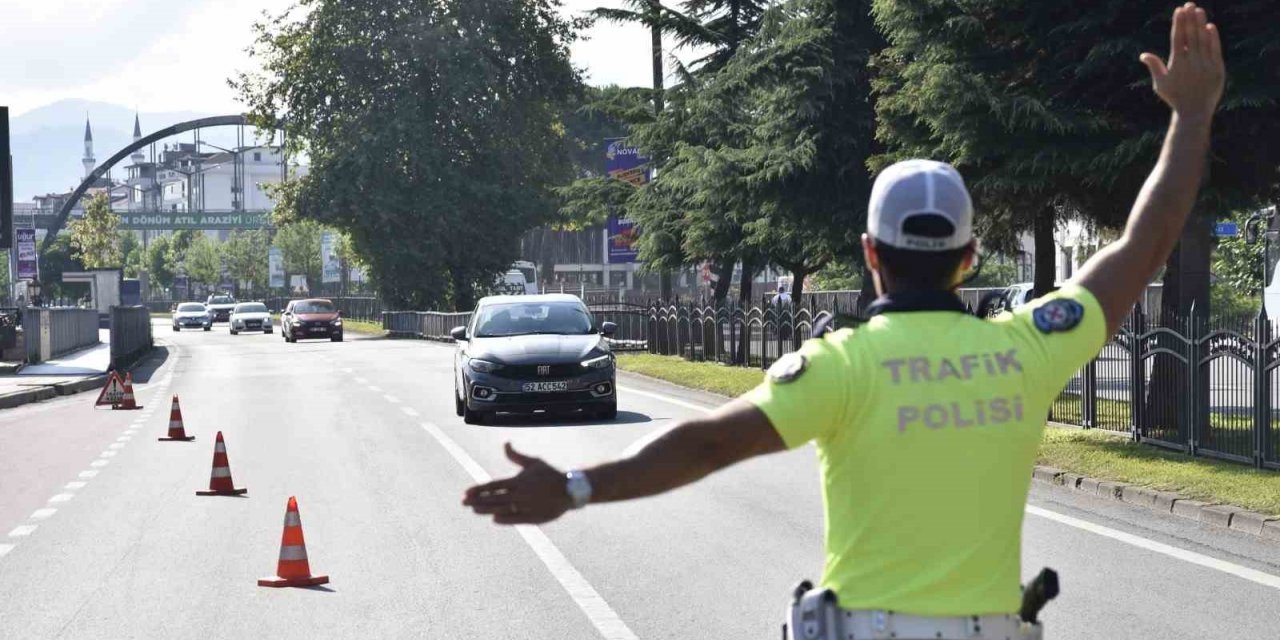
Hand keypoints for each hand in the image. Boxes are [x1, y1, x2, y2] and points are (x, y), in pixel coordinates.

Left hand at [462, 442, 572, 524]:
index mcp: (519, 481)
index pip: (494, 486)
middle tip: (464, 502)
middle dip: (477, 500)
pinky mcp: (534, 517)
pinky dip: (504, 519)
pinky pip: (515, 519)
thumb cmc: (550, 474)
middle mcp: (520, 495)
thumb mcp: (533, 462)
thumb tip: (505, 443)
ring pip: (502, 509)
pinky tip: (494, 518)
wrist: (571, 489)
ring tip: (474, 510)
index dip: (479, 489)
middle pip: (494, 499)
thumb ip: (516, 456)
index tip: (466, 492)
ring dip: (486, 510)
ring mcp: (527, 507)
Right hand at [1140, 3, 1224, 119]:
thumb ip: (1154, 66)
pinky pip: (1215, 49)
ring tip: (1199, 10)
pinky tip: (1210, 27)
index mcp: (1177, 63)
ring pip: (1203, 39)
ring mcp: (1205, 64)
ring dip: (1201, 23)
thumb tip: (1143, 55)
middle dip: (1189, 19)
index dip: (1178, 23)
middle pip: (1191, 35)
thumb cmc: (1175, 97)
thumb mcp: (1160, 84)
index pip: (1178, 38)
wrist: (1194, 111)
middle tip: (1189, 5)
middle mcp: (1191, 61)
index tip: (1178, 11)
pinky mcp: (1217, 68)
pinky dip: (1213, 37)